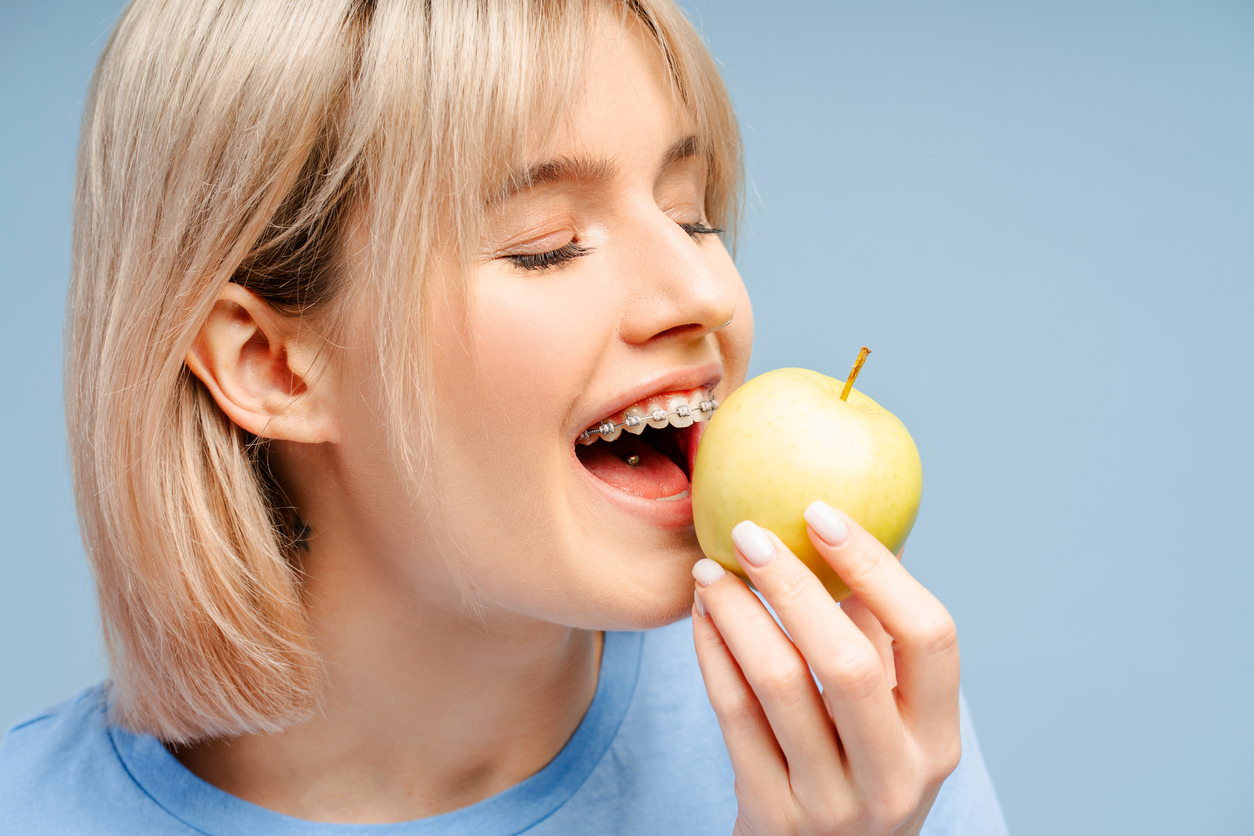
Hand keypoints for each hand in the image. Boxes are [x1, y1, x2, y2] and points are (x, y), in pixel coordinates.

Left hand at [691, 501, 960, 835]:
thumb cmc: (857, 768)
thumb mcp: (889, 720)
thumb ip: (878, 637)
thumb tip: (853, 523)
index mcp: (937, 738)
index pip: (930, 637)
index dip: (878, 568)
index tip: (822, 512)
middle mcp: (895, 775)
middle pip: (849, 664)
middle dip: (794, 587)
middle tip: (749, 533)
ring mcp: (831, 803)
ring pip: (778, 684)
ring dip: (738, 613)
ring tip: (709, 569)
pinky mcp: (770, 814)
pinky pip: (733, 714)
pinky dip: (713, 653)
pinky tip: (702, 615)